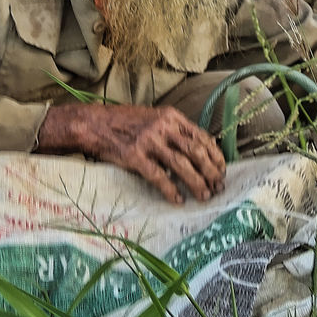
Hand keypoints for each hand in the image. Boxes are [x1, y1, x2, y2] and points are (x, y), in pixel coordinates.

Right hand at [36, 103, 225, 204]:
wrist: (94, 123)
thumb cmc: (125, 123)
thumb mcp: (154, 118)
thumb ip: (174, 130)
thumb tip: (199, 151)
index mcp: (171, 116)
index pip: (202, 137)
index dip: (215, 156)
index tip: (222, 169)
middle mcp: (163, 127)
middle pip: (196, 152)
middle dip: (211, 172)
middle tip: (218, 187)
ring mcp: (149, 141)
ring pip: (182, 166)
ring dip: (197, 183)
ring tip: (204, 196)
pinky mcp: (134, 156)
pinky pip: (159, 176)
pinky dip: (171, 190)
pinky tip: (178, 200)